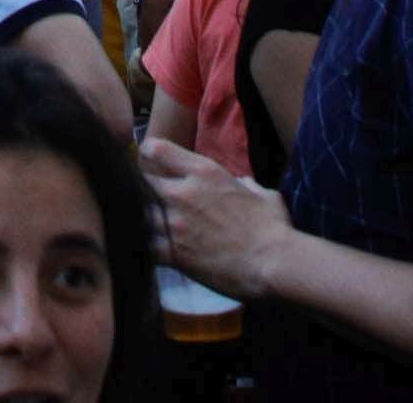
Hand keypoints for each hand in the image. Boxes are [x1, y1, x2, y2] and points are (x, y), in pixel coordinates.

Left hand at [145, 136, 296, 294]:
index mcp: (203, 171)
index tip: (149, 163)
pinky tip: (153, 249)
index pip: (155, 149)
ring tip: (149, 224)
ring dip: (143, 218)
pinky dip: (146, 247)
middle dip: (139, 187)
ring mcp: (175, 224)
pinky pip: (145, 246)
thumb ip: (246, 184)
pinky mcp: (174, 253)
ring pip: (138, 213)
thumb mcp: (261, 193)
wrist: (273, 263)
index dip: (147, 155)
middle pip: (139, 180)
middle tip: (146, 197)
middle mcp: (183, 193)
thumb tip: (242, 184)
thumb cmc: (273, 227)